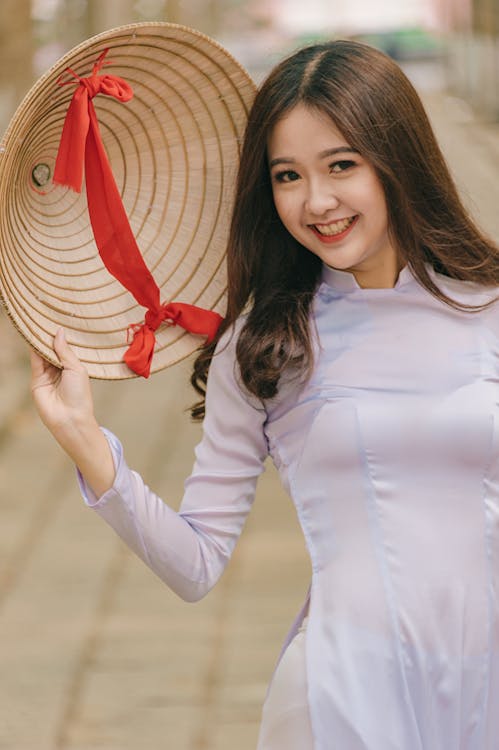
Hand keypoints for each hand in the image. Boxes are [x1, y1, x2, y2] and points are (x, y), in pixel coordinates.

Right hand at [30, 329, 115, 495]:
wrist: (69, 418)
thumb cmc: (80, 395)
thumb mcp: (76, 368)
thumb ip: (65, 351)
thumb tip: (58, 331)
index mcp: (73, 367)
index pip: (65, 347)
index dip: (61, 335)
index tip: (57, 319)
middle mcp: (60, 369)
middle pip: (52, 348)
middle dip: (49, 335)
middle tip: (45, 316)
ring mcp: (47, 374)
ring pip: (42, 353)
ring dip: (40, 339)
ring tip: (38, 321)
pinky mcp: (36, 380)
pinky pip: (34, 361)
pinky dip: (33, 348)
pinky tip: (33, 335)